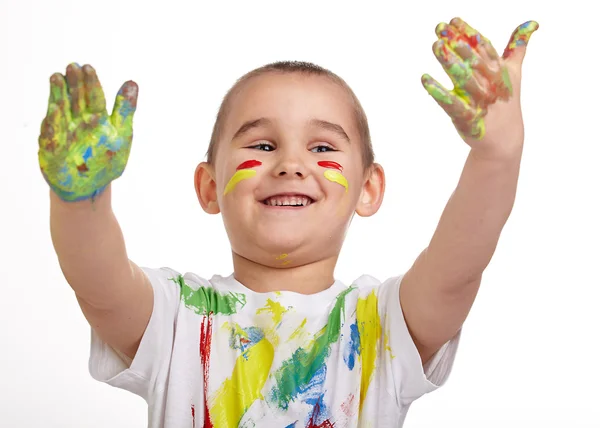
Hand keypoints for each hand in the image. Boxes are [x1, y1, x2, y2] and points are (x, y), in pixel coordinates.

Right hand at [38, 63, 138, 201]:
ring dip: (58, 95)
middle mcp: (77, 122)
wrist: (89, 187)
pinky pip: (51, 136)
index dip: (91, 83)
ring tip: (57, 77)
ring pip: (60, 111)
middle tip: (73, 66)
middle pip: (75, 100)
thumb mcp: (122, 134)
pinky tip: (54, 111)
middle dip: (73, 84)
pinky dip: (53, 124)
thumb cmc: (106, 161)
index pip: (93, 97)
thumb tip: (132, 82)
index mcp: (96, 118)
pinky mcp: (50, 149)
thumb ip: (125, 110)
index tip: (88, 67)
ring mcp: (62, 134)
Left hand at [422, 19, 537, 159]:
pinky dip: (438, 92)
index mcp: (500, 70)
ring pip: (463, 78)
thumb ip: (518, 47)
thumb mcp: (513, 73)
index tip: (453, 20)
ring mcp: (478, 101)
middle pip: (473, 60)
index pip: (484, 47)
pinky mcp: (466, 117)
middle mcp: (490, 84)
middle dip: (458, 43)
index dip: (469, 33)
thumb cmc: (505, 102)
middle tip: (441, 28)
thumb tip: (533, 23)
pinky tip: (424, 79)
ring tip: (435, 45)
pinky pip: (451, 103)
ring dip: (449, 62)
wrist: (504, 138)